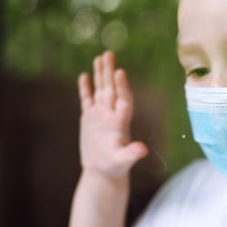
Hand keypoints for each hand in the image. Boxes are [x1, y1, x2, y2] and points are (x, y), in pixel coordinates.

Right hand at [77, 51, 147, 178]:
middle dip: (110, 72)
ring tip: (100, 57)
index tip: (121, 72)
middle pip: (111, 89)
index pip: (123, 100)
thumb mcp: (122, 161)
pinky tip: (85, 75)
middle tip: (109, 53)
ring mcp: (100, 116)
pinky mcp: (89, 120)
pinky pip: (87, 100)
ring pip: (100, 90)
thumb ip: (131, 154)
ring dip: (101, 74)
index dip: (122, 87)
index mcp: (120, 122)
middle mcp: (111, 115)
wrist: (103, 173)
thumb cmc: (114, 168)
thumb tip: (142, 150)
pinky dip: (86, 88)